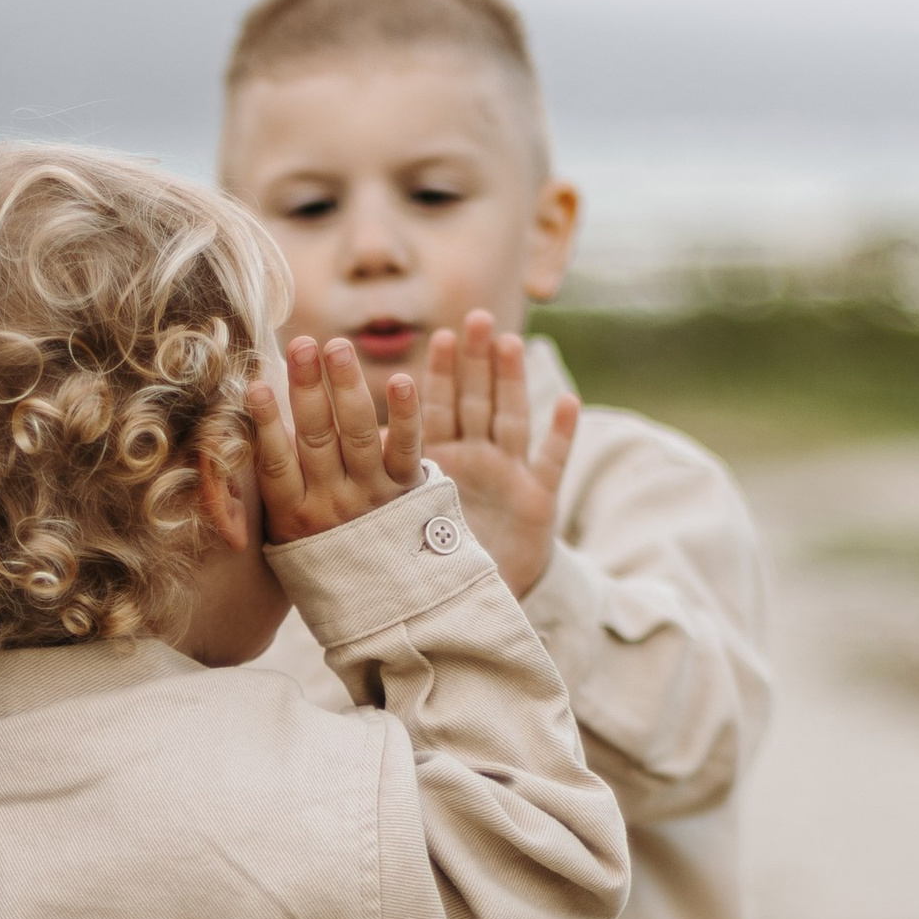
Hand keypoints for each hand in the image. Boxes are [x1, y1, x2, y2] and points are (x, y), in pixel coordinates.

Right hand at [248, 334, 422, 543]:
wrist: (379, 594)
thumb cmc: (321, 551)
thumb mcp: (283, 533)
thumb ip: (268, 485)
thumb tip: (236, 432)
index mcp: (292, 514)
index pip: (275, 464)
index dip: (265, 425)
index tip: (255, 386)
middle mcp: (331, 505)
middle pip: (316, 440)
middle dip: (307, 389)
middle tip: (302, 344)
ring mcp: (371, 496)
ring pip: (356, 435)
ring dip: (347, 387)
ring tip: (337, 347)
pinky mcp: (407, 489)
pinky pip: (406, 448)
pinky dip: (404, 415)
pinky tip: (400, 380)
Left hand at [417, 309, 578, 598]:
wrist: (472, 600)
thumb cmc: (436, 554)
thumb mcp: (409, 511)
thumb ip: (390, 473)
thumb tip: (350, 441)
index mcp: (441, 459)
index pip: (440, 407)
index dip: (443, 373)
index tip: (440, 336)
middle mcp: (477, 459)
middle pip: (477, 401)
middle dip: (477, 361)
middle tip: (477, 318)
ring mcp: (510, 475)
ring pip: (511, 418)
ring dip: (512, 382)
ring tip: (509, 343)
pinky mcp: (539, 500)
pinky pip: (552, 461)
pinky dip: (561, 432)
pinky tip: (568, 400)